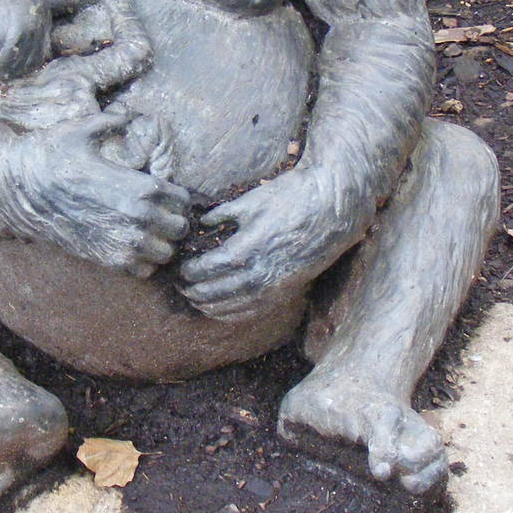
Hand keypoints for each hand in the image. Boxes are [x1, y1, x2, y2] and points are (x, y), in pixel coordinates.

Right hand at [2, 112, 189, 276]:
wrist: (19, 190)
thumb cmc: (51, 156)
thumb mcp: (83, 129)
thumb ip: (113, 121)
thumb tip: (127, 114)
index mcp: (141, 187)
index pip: (183, 200)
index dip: (174, 195)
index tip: (160, 192)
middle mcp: (139, 219)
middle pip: (180, 228)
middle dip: (171, 219)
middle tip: (154, 211)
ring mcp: (124, 243)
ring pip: (166, 253)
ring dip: (160, 242)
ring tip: (144, 229)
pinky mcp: (108, 261)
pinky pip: (144, 271)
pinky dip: (142, 261)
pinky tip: (129, 243)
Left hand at [180, 167, 368, 322]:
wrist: (334, 211)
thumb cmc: (293, 199)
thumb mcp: (252, 201)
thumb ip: (223, 214)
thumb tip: (201, 222)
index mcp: (245, 250)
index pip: (205, 270)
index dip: (188, 272)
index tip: (178, 267)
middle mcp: (257, 275)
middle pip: (214, 293)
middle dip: (192, 291)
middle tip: (179, 285)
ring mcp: (273, 287)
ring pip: (231, 307)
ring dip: (208, 306)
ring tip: (194, 299)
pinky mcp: (285, 292)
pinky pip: (252, 311)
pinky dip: (231, 313)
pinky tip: (220, 309)